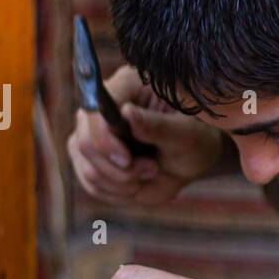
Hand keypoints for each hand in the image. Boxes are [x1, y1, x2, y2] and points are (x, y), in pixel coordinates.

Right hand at [67, 64, 225, 205]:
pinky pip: (92, 184)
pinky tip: (139, 183)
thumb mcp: (186, 134)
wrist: (191, 160)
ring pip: (88, 168)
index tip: (128, 161)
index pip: (93, 111)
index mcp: (126, 86)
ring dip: (122, 183)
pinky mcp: (91, 158)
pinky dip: (117, 192)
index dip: (105, 141)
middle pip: (84, 143)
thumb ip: (158, 125)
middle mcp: (101, 108)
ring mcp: (92, 134)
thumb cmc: (194, 139)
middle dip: (119, 170)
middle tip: (152, 170)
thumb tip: (126, 112)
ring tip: (152, 172)